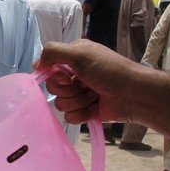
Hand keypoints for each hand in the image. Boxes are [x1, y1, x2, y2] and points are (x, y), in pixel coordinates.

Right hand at [36, 39, 151, 124]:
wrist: (134, 94)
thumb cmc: (108, 70)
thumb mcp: (80, 52)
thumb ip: (53, 52)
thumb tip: (36, 64)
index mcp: (74, 58)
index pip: (49, 68)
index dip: (55, 75)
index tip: (67, 75)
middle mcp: (76, 76)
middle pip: (53, 88)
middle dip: (68, 89)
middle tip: (85, 85)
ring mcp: (81, 95)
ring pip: (61, 104)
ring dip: (78, 101)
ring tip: (94, 95)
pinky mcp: (86, 112)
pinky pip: (70, 117)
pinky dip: (82, 113)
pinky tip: (94, 108)